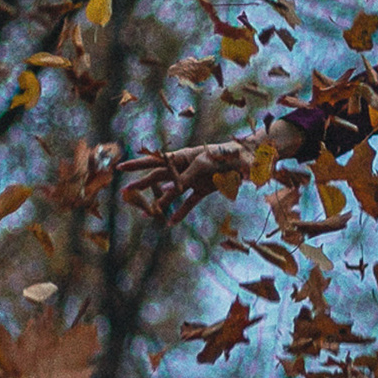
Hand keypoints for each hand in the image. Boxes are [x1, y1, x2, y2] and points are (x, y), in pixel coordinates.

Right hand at [119, 136, 255, 222]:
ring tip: (144, 214)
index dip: (164, 177)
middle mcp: (191, 167)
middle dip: (142, 181)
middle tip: (122, 187)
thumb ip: (246, 168)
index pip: (174, 167)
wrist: (252, 157)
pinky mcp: (203, 190)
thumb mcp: (244, 160)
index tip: (158, 187)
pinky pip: (189, 203)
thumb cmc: (246, 154)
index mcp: (196, 156)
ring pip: (171, 191)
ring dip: (158, 201)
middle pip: (162, 173)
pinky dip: (180, 212)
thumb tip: (254, 176)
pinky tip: (170, 223)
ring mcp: (195, 179)